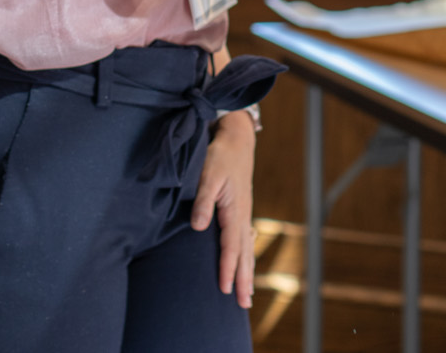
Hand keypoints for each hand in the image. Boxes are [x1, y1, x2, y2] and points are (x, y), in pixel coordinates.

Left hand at [191, 111, 257, 308]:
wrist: (237, 140)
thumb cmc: (220, 156)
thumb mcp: (208, 175)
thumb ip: (202, 201)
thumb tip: (197, 227)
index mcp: (234, 210)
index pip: (230, 247)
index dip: (228, 269)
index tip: (225, 290)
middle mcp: (242, 216)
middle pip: (244, 254)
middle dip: (244, 280)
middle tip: (244, 306)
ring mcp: (244, 214)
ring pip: (246, 249)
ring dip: (247, 272)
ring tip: (247, 295)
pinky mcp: (241, 211)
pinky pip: (244, 240)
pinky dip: (245, 257)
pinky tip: (245, 264)